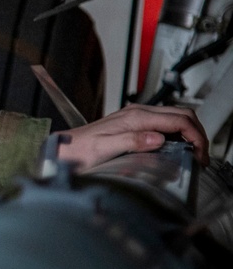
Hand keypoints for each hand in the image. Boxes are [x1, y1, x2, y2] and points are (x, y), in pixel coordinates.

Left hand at [55, 103, 208, 169]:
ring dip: (189, 133)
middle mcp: (137, 113)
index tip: (200, 154)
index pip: (178, 120)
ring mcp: (136, 116)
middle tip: (201, 155)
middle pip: (181, 115)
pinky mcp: (134, 123)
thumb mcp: (105, 148)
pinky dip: (177, 133)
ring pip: (174, 117)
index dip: (196, 136)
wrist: (66, 148)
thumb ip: (132, 141)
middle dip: (197, 133)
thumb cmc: (81, 150)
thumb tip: (158, 138)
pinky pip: (164, 123)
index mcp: (135, 117)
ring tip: (193, 153)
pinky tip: (177, 148)